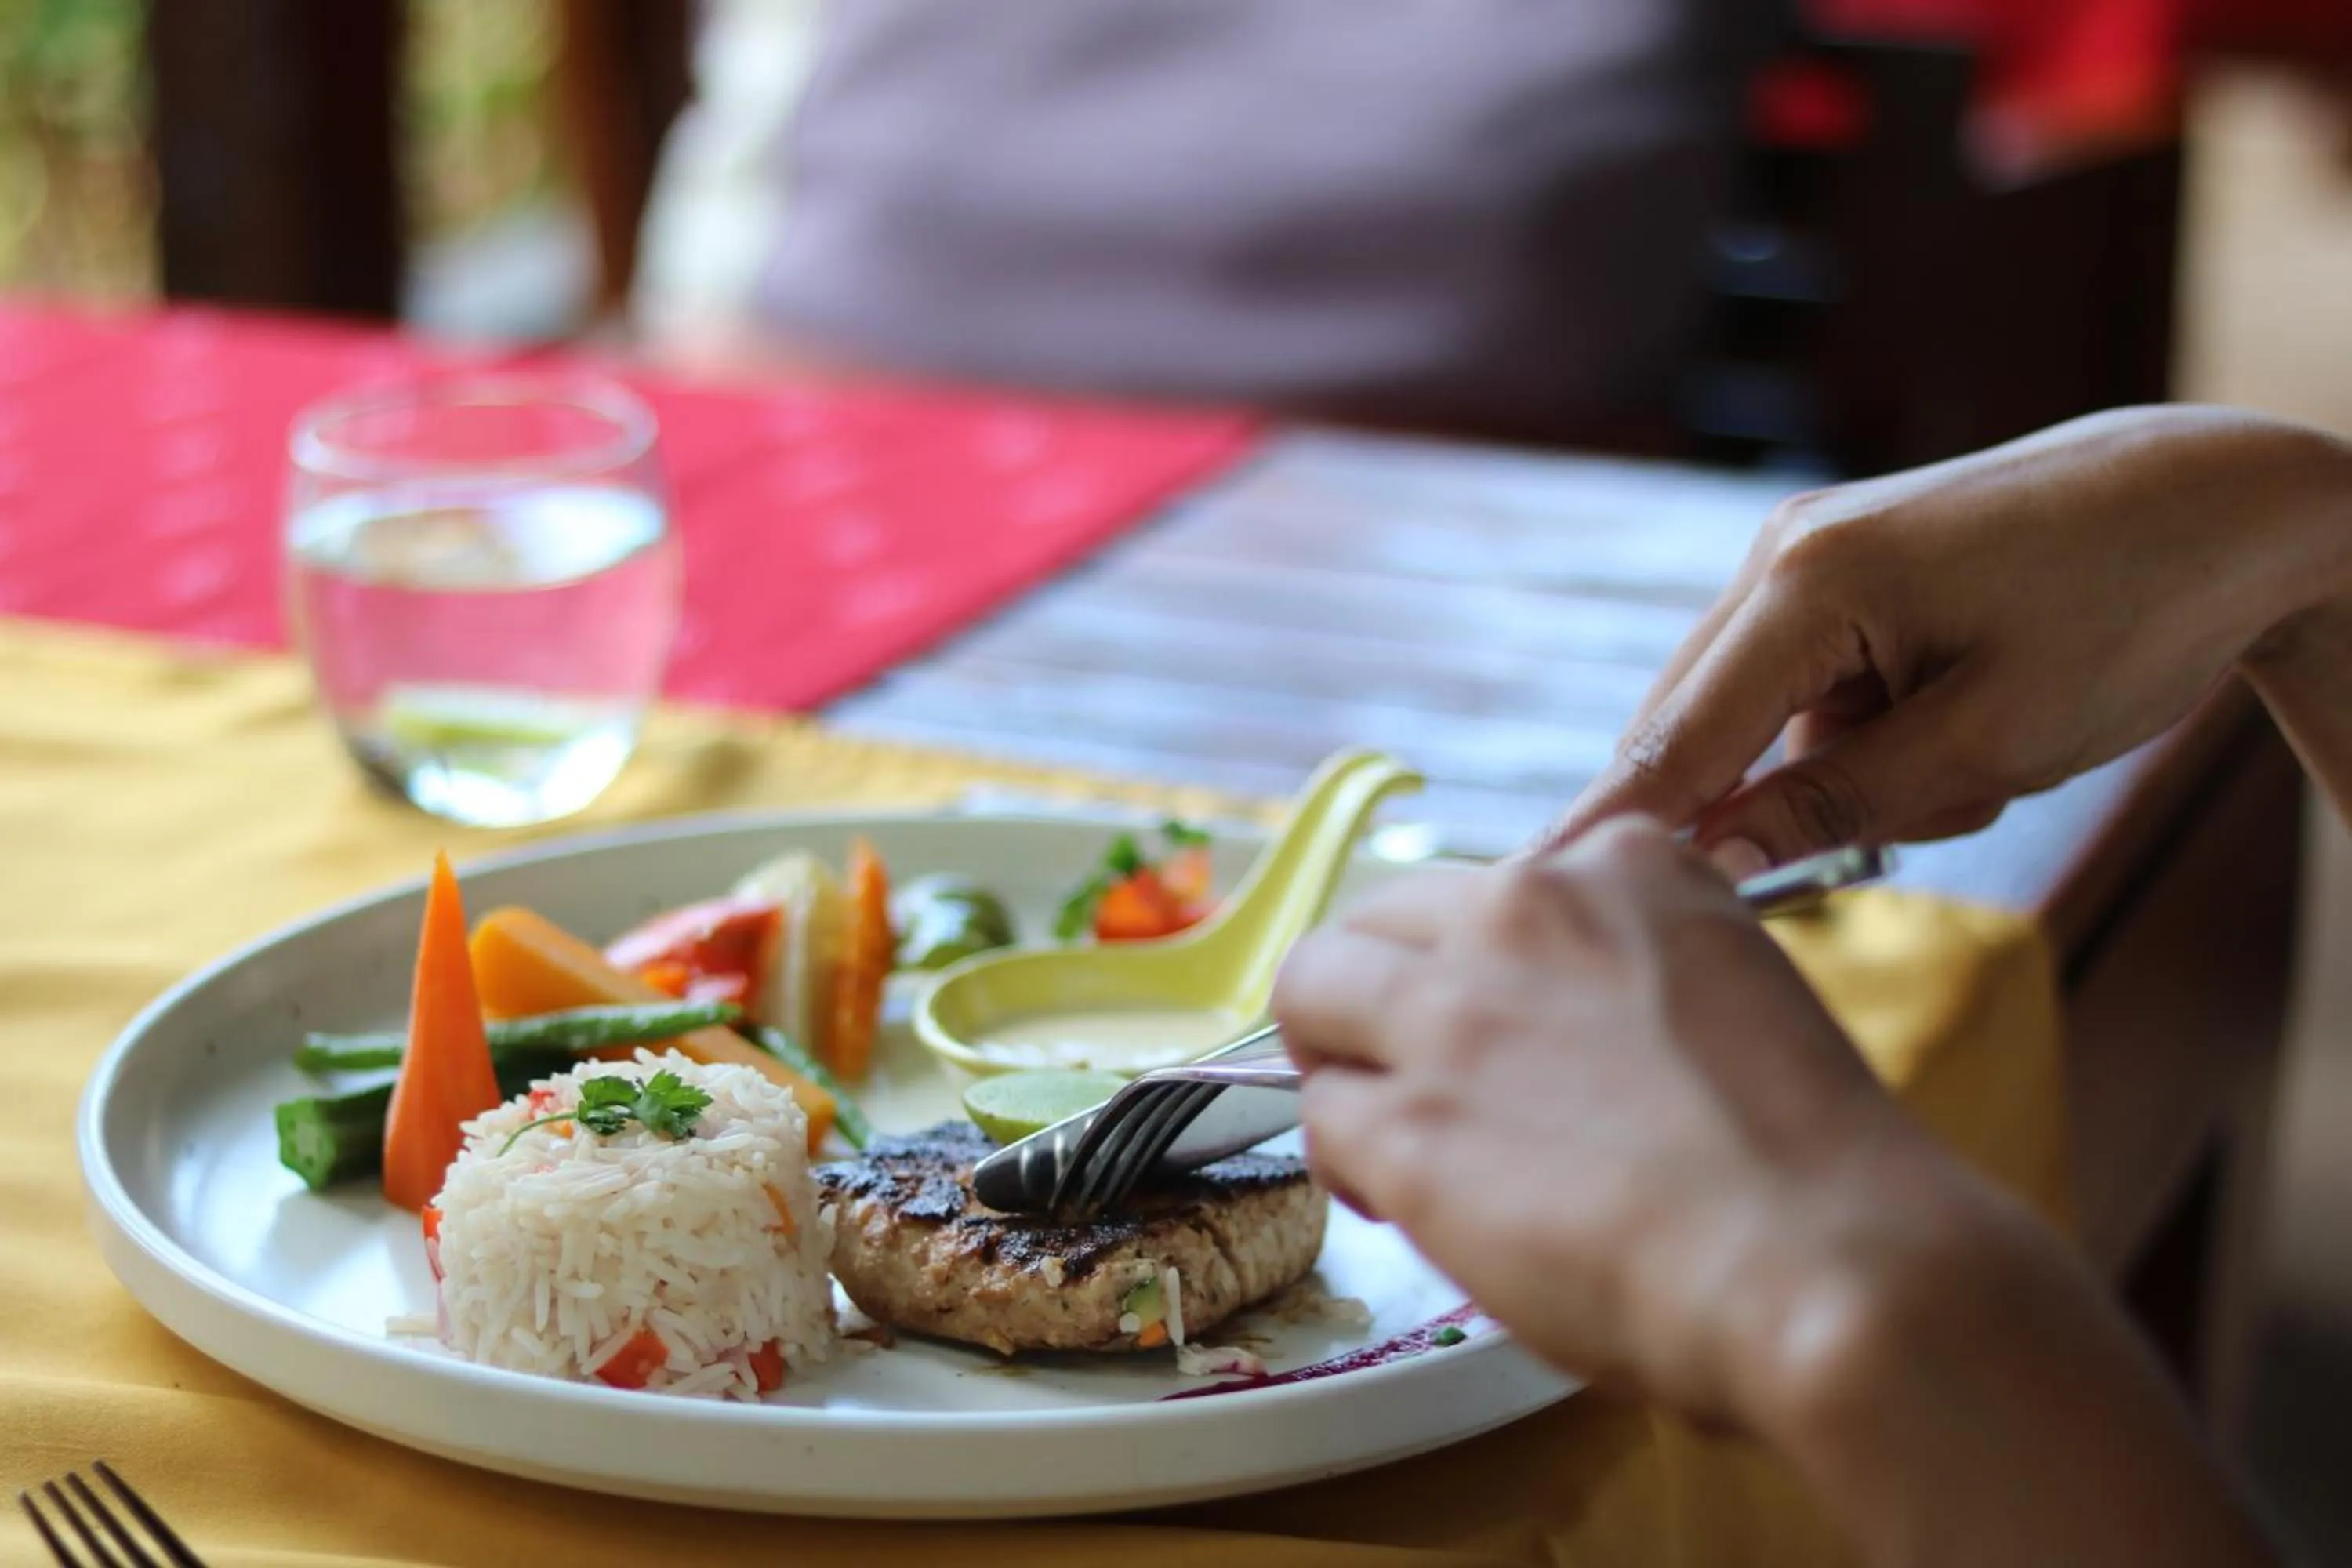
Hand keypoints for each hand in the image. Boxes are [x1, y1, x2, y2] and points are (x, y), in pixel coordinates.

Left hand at [1274, 819, 2273, 1564]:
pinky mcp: (1408, 1122)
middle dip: (1371, 995)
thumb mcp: (1737, 997)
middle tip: (1397, 1073)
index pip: (1493, 890)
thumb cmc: (1815, 1167)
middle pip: (1374, 920)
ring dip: (1334, 1061)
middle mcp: (1524, 912)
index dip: (1478, 967)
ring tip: (1382, 1139)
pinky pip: (1325, 1120)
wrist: (1829, 1262)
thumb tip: (1568, 1044)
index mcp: (1624, 868)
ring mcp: (1454, 1012)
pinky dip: (1348, 1167)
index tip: (1499, 1027)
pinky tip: (1405, 1206)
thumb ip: (1631, 986)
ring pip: (1311, 991)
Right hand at [1543, 406, 2351, 868]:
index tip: (1534, 907)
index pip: (1674, 741)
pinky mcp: (1842, 567)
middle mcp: (1781, 552)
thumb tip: (1710, 860)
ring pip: (1759, 721)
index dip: (1611, 834)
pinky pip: (1808, 693)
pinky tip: (1969, 727)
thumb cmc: (2129, 615)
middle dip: (1761, 810)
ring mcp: (1807, 551)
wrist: (2225, 503)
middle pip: (1695, 729)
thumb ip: (1834, 805)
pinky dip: (1867, 741)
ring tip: (1981, 764)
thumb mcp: (1989, 742)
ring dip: (1842, 776)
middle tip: (1877, 839)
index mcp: (1807, 581)